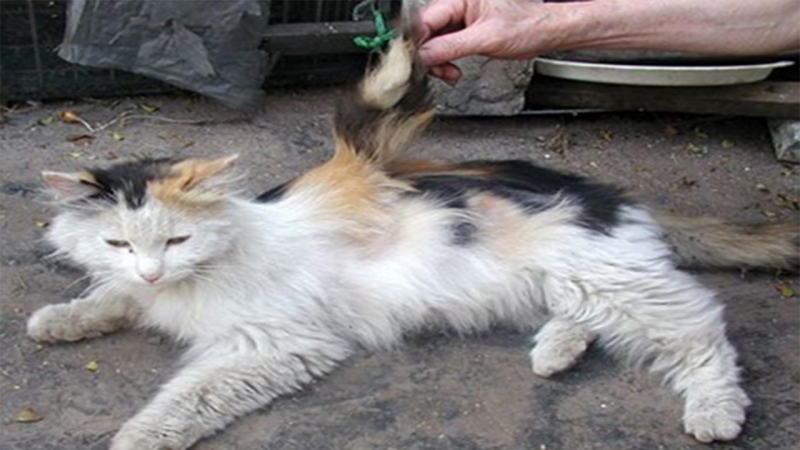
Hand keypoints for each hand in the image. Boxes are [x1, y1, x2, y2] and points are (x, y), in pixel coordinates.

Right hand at [418, 0, 560, 83]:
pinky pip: (442, 47)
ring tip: (450, 73)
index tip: (418, 62)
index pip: (424, 20)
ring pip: (431, 42)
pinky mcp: (461, 31)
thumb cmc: (524, 27)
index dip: (418, 43)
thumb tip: (423, 56)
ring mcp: (457, 19)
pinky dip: (444, 62)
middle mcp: (456, 5)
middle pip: (424, 32)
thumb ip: (451, 47)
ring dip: (436, 62)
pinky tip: (451, 70)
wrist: (542, 33)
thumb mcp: (486, 39)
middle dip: (428, 56)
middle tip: (440, 70)